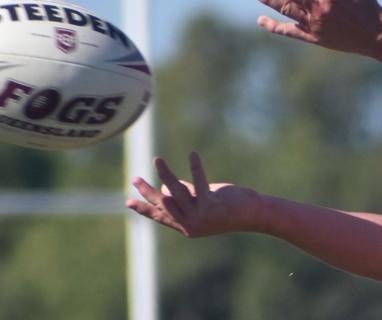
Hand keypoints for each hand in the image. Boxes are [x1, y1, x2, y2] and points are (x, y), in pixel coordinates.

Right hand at [126, 152, 261, 237]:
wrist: (254, 215)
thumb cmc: (230, 207)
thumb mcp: (204, 201)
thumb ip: (186, 194)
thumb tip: (166, 185)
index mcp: (187, 226)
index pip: (161, 216)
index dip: (144, 208)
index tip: (127, 202)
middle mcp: (190, 225)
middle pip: (164, 205)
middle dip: (147, 192)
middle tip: (134, 178)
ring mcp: (200, 217)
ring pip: (177, 193)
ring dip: (167, 174)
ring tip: (157, 160)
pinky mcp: (211, 206)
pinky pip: (200, 183)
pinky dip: (196, 167)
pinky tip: (193, 155)